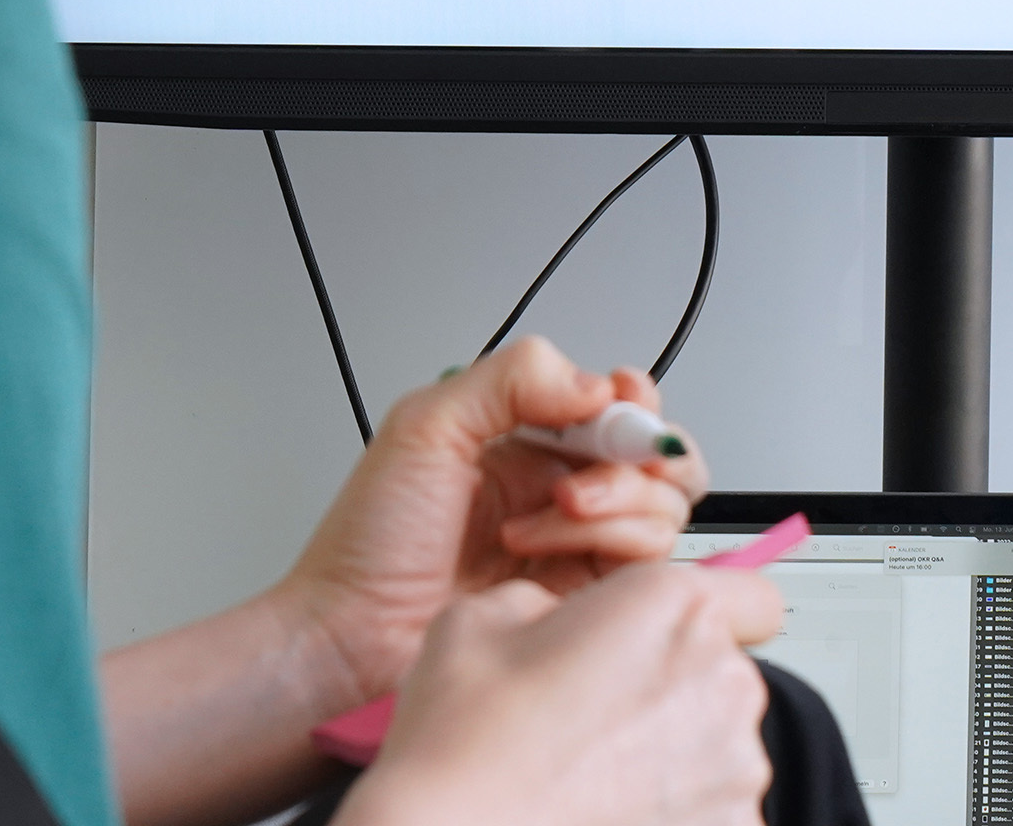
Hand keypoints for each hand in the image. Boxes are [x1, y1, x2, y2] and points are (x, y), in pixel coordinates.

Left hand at [281, 337, 711, 703]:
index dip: (632, 400)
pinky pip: (644, 560)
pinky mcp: (586, 594)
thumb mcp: (425, 426)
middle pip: (657, 452)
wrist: (351, 633)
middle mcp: (559, 483)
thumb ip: (511, 380)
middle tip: (583, 474)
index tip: (620, 402)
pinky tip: (538, 552)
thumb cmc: (370, 540)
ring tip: (535, 522)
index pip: (617, 402)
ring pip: (661, 503)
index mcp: (526, 434)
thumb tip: (598, 386)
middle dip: (639, 453)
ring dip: (608, 503)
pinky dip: (607, 543)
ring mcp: (576, 541)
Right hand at [344, 562, 780, 825]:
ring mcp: (732, 771)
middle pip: (725, 677)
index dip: (714, 615)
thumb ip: (552, 603)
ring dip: (672, 758)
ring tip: (589, 775)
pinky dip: (672, 813)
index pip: (752, 596)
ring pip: (718, 750)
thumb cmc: (464, 743)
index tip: (677, 640)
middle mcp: (722, 683)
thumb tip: (564, 620)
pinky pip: (710, 811)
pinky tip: (603, 811)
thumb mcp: (483, 616)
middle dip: (673, 690)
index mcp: (674, 608)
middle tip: (596, 716)